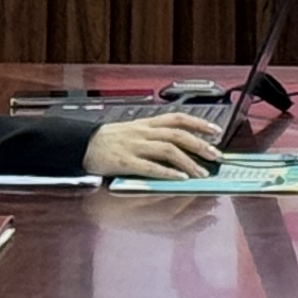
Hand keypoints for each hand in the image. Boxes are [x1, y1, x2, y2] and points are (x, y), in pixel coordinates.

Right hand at [85, 113, 225, 180]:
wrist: (81, 144)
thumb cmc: (109, 140)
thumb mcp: (134, 131)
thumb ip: (155, 136)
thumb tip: (181, 146)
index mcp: (146, 124)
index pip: (178, 118)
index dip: (199, 123)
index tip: (216, 131)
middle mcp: (143, 133)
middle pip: (178, 135)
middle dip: (200, 145)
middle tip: (215, 156)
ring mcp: (134, 147)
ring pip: (168, 150)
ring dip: (188, 162)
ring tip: (201, 173)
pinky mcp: (125, 162)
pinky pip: (150, 167)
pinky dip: (167, 172)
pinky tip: (179, 179)